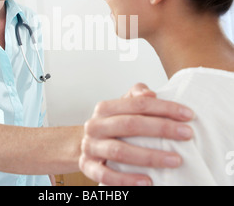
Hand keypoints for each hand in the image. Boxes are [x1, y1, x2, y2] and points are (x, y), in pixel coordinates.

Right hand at [79, 83, 194, 185]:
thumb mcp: (123, 106)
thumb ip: (136, 96)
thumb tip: (150, 94)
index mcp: (104, 108)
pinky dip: (127, 180)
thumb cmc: (112, 124)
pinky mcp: (88, 166)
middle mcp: (95, 125)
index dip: (164, 108)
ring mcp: (90, 146)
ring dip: (150, 156)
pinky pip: (106, 175)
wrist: (88, 144)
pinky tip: (148, 181)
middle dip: (161, 128)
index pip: (137, 104)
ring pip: (120, 151)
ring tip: (175, 160)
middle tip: (187, 134)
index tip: (188, 115)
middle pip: (130, 124)